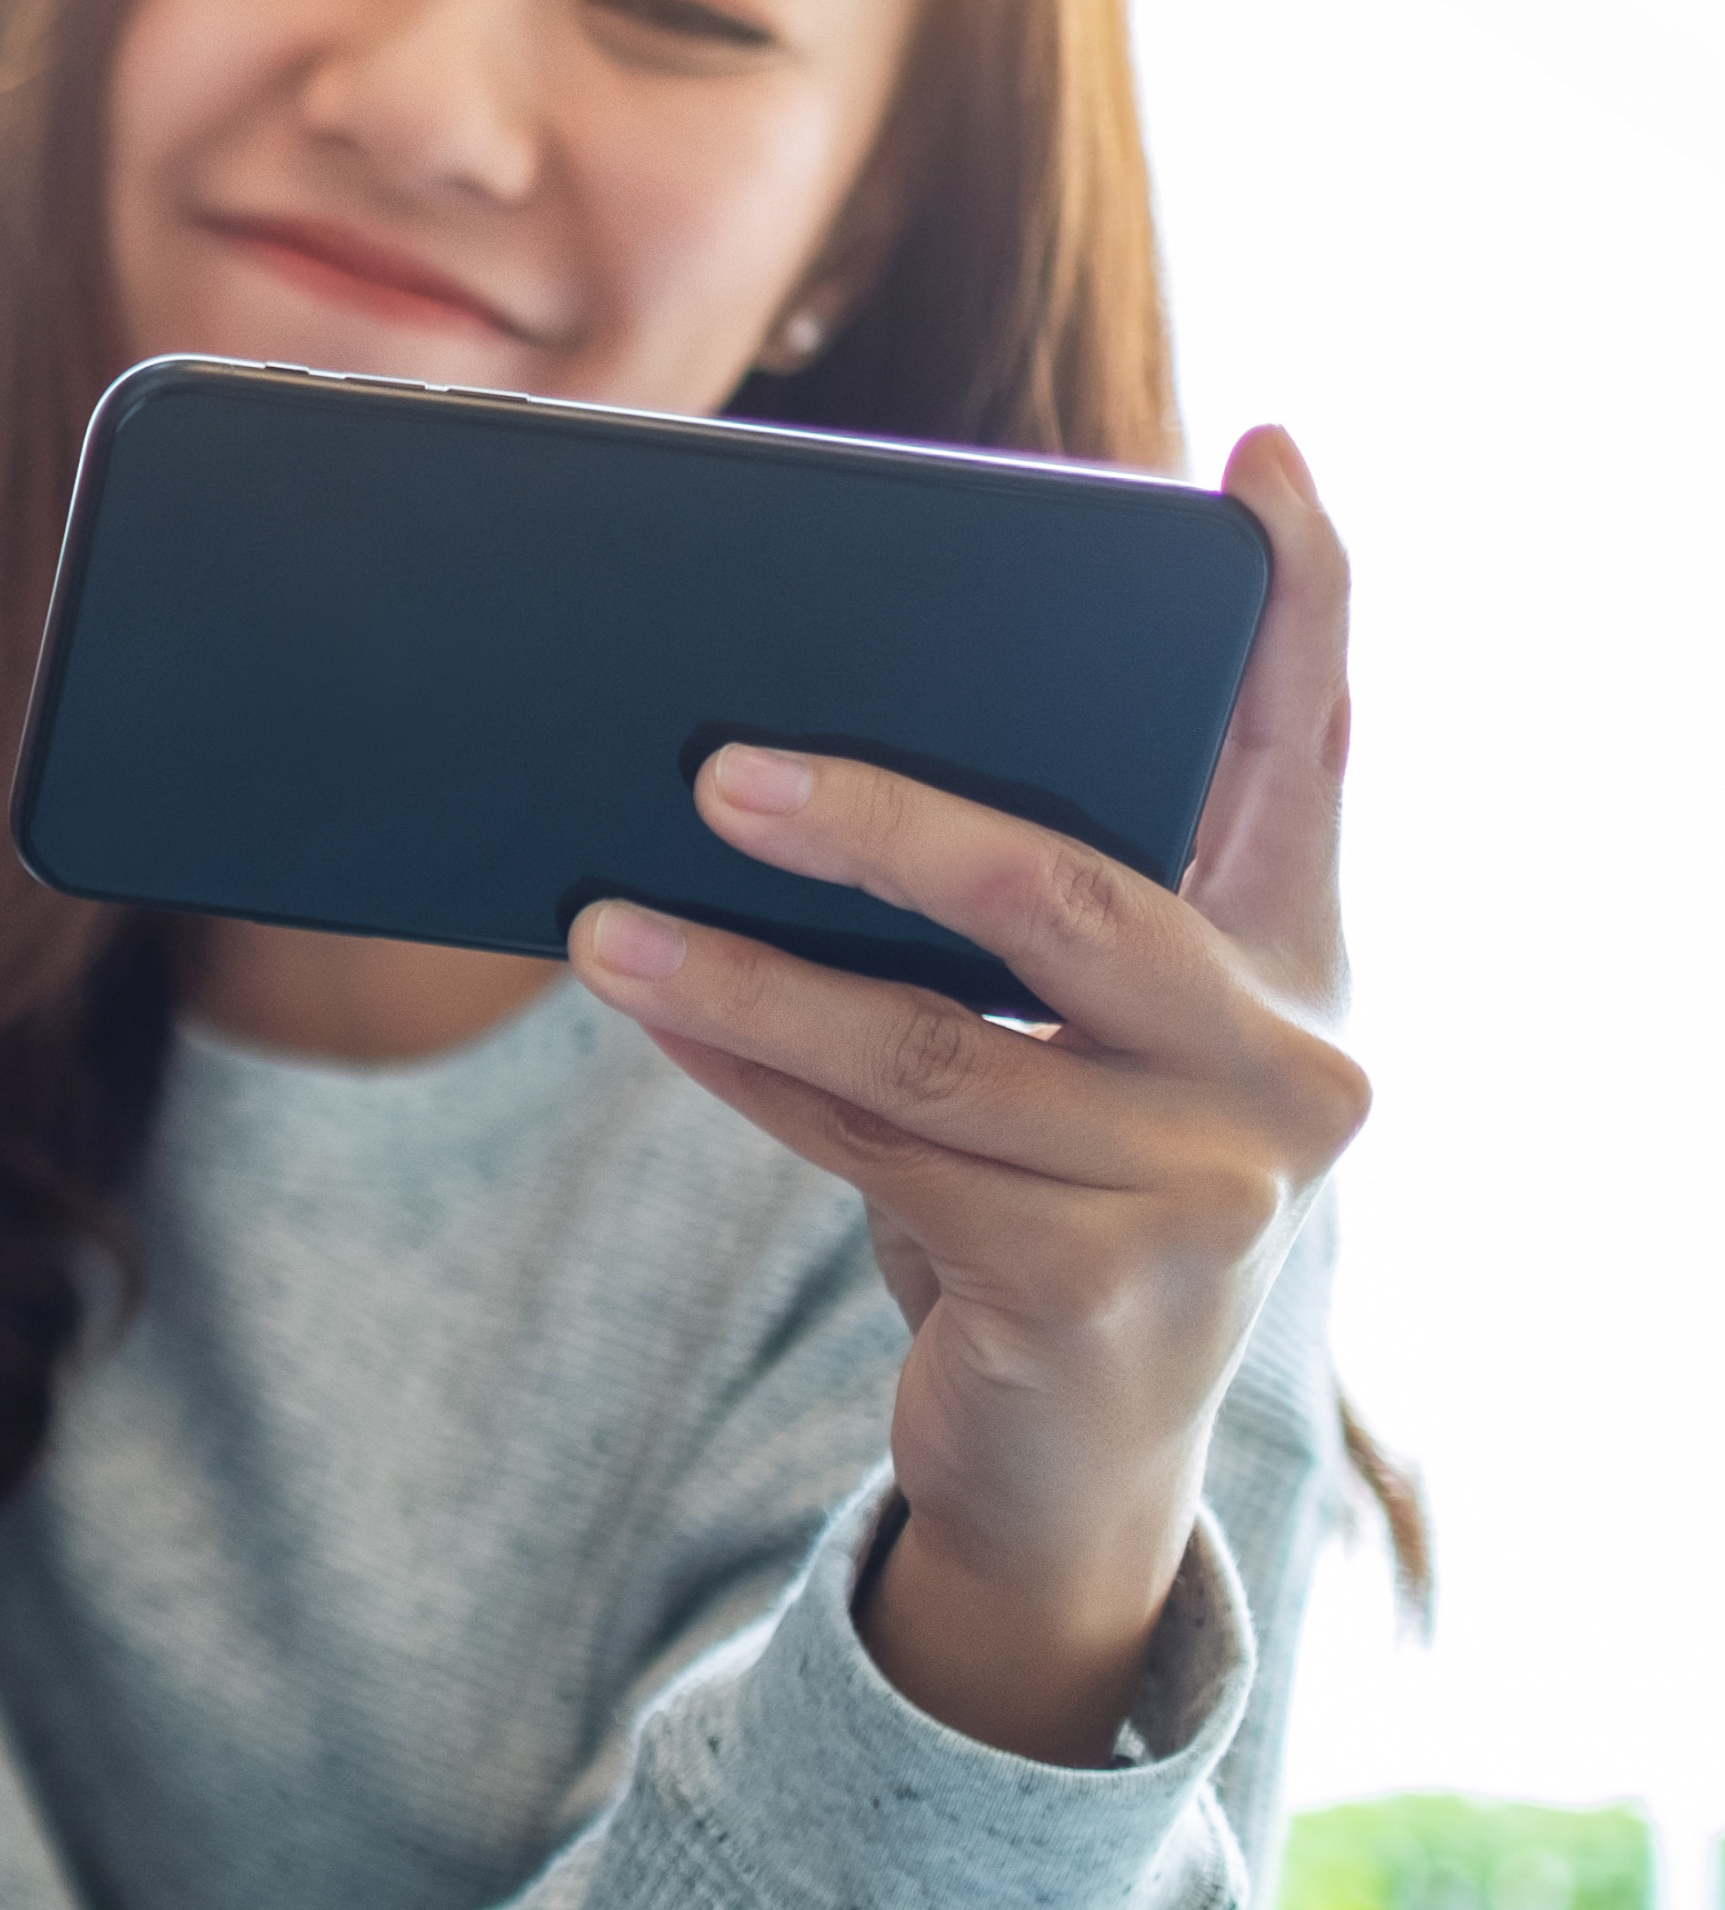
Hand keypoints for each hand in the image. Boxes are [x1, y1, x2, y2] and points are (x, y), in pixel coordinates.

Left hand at [565, 428, 1369, 1763]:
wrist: (1076, 1449)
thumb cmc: (1053, 1178)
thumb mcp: (1084, 1030)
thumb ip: (1044, 893)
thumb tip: (788, 747)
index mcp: (1298, 947)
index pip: (1312, 740)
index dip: (1303, 595)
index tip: (1260, 460)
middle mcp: (1290, 1055)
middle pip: (1069, 893)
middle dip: (885, 821)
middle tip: (716, 764)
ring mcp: (1209, 1182)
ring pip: (932, 1043)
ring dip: (742, 974)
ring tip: (597, 915)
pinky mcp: (1095, 1286)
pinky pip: (875, 1148)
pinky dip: (748, 1074)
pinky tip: (651, 1014)